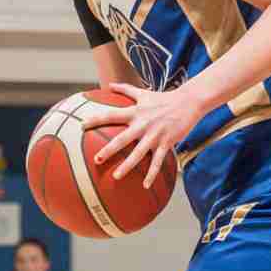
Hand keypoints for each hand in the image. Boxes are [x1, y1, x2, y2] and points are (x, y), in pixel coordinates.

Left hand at [82, 82, 201, 187]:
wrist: (189, 102)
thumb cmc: (163, 98)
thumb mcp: (143, 93)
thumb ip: (125, 89)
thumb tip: (109, 84)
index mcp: (135, 112)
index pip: (112, 115)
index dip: (96, 119)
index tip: (81, 125)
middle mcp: (143, 124)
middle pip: (123, 139)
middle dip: (109, 150)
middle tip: (96, 159)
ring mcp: (155, 135)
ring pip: (139, 153)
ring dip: (128, 165)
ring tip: (116, 176)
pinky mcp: (167, 143)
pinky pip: (158, 161)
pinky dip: (152, 173)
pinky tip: (145, 185)